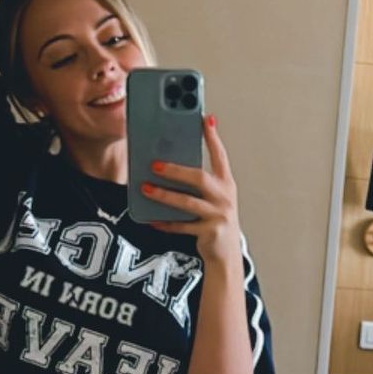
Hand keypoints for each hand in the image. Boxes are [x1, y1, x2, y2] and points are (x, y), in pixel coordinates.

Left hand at [141, 115, 240, 263]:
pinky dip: (166, 223)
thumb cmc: (216, 220)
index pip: (220, 155)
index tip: (206, 119)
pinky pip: (182, 225)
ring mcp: (217, 215)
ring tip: (146, 188)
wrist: (226, 254)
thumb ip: (198, 181)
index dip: (213, 137)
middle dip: (176, 170)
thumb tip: (168, 164)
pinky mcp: (208, 232)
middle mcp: (224, 197)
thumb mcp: (213, 197)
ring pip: (187, 202)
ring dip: (164, 195)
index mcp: (226, 183)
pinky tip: (152, 219)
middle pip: (199, 177)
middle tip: (155, 164)